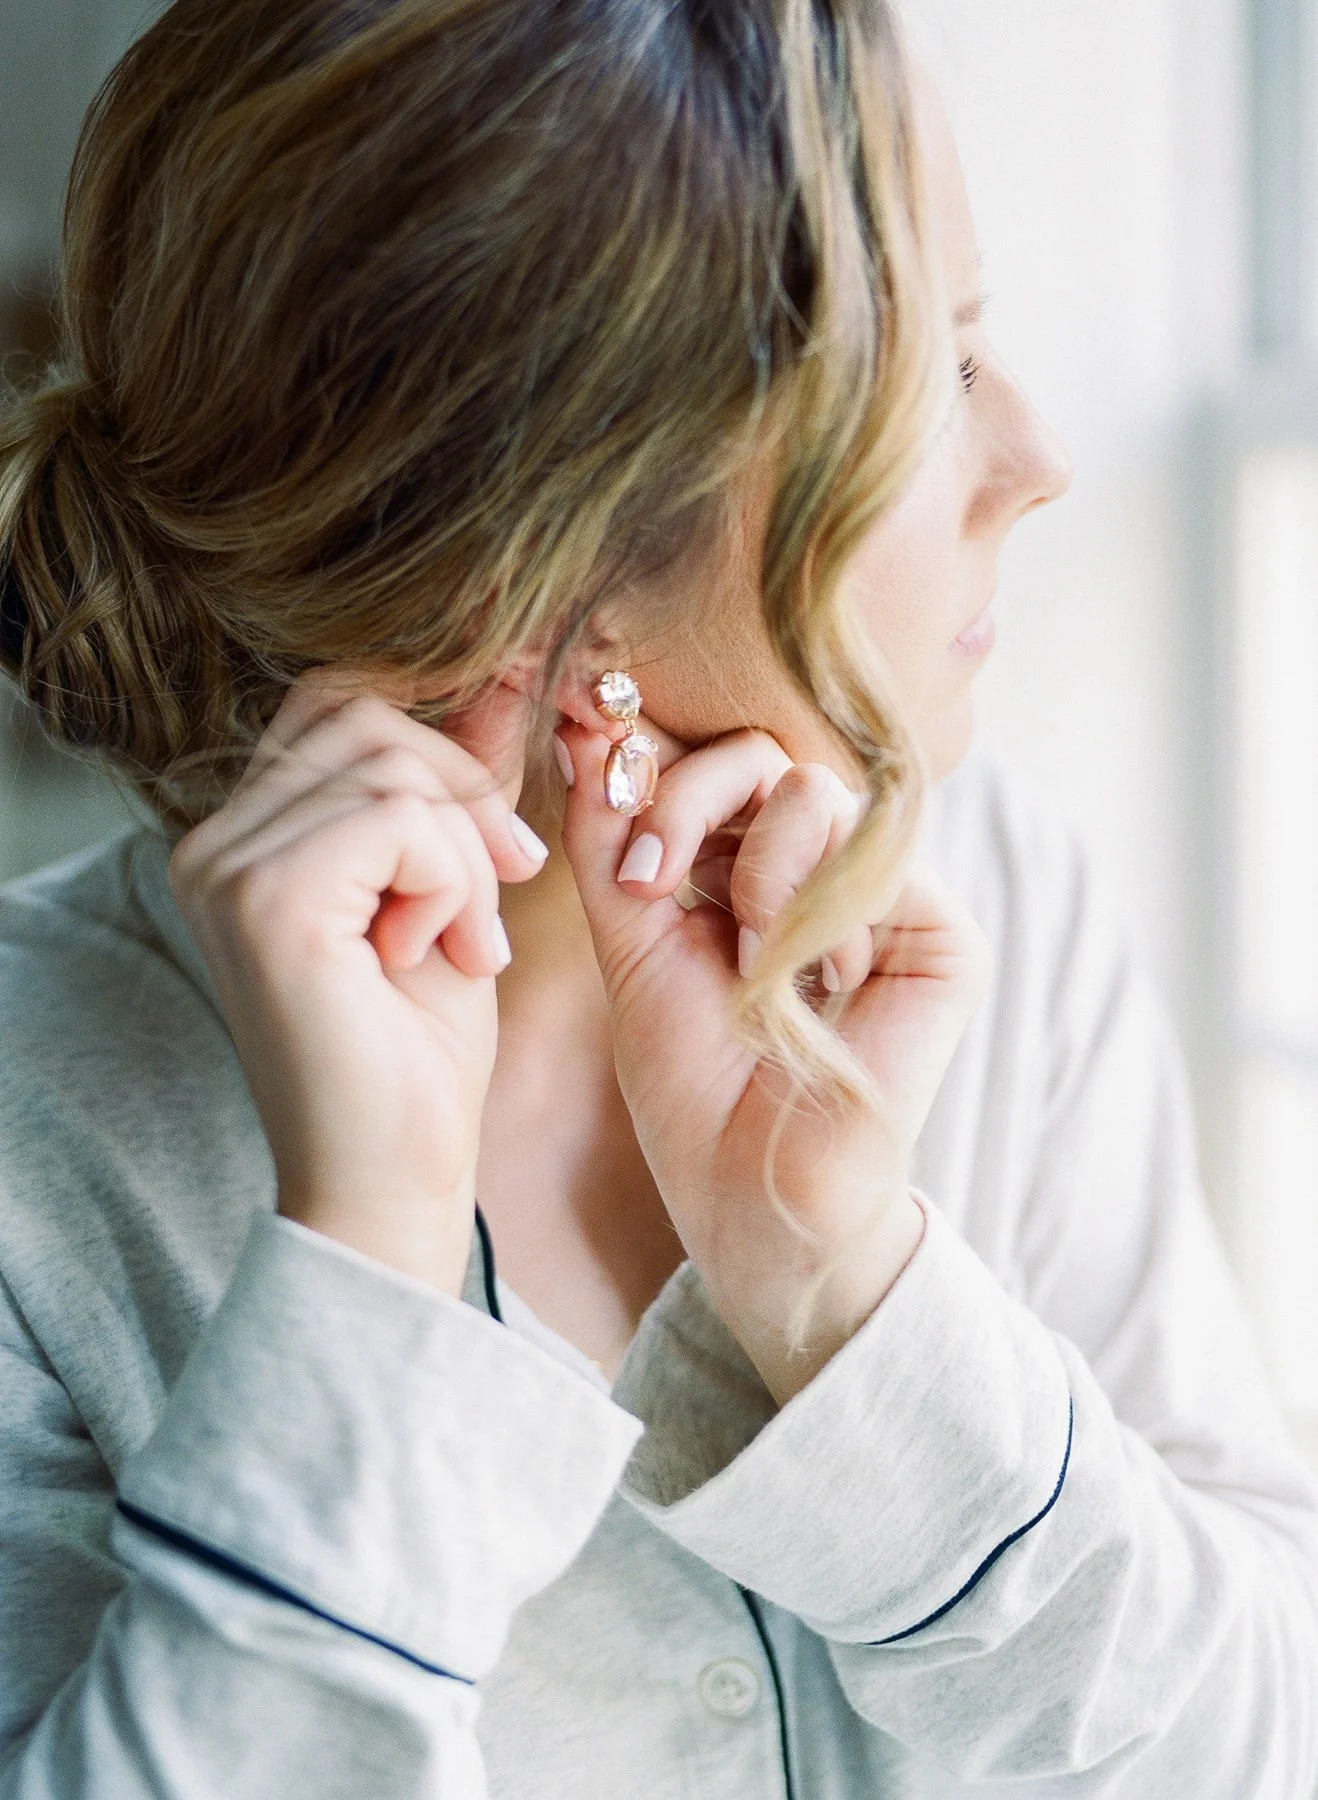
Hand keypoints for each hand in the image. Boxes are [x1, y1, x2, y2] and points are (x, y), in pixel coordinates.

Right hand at [168, 670, 547, 1292]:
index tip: (504, 840)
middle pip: (362, 714)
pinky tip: (449, 957)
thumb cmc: (418, 1055)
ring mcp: (228, 867)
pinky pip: (399, 819)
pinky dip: (455, 884)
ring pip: (391, 767)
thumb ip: (455, 791)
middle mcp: (215, 842)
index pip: (340, 707)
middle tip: (510, 883)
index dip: (440, 747)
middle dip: (463, 792)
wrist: (394, 1180)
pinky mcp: (264, 899)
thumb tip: (506, 674)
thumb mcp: (452, 892)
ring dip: (466, 856)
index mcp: (245, 838)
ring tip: (469, 946)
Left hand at [557, 721, 988, 1402]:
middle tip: (648, 878)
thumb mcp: (631, 946)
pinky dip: (807, 909)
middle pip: (763, 755)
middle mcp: (826, 872)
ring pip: (812, 788)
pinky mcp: (942, 936)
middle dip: (686, 799)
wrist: (751, 1196)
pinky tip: (804, 980)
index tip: (591, 747)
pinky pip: (865, 851)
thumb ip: (614, 842)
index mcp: (753, 868)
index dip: (660, 750)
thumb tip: (588, 731)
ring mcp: (888, 899)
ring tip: (745, 960)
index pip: (717, 764)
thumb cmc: (692, 1087)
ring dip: (750, 871)